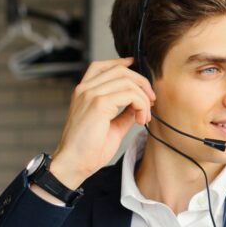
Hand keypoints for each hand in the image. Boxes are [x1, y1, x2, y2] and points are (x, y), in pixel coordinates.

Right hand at [50, 57, 154, 188]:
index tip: (136, 66)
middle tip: (151, 100)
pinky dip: (141, 105)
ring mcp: (90, 94)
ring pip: (127, 81)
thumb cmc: (89, 149)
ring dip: (143, 98)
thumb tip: (139, 107)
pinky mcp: (98, 104)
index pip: (101, 66)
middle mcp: (85, 89)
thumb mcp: (112, 126)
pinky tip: (141, 120)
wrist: (74, 163)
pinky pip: (129, 94)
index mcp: (84, 92)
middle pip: (120, 70)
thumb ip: (124, 113)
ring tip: (145, 117)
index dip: (120, 63)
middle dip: (141, 82)